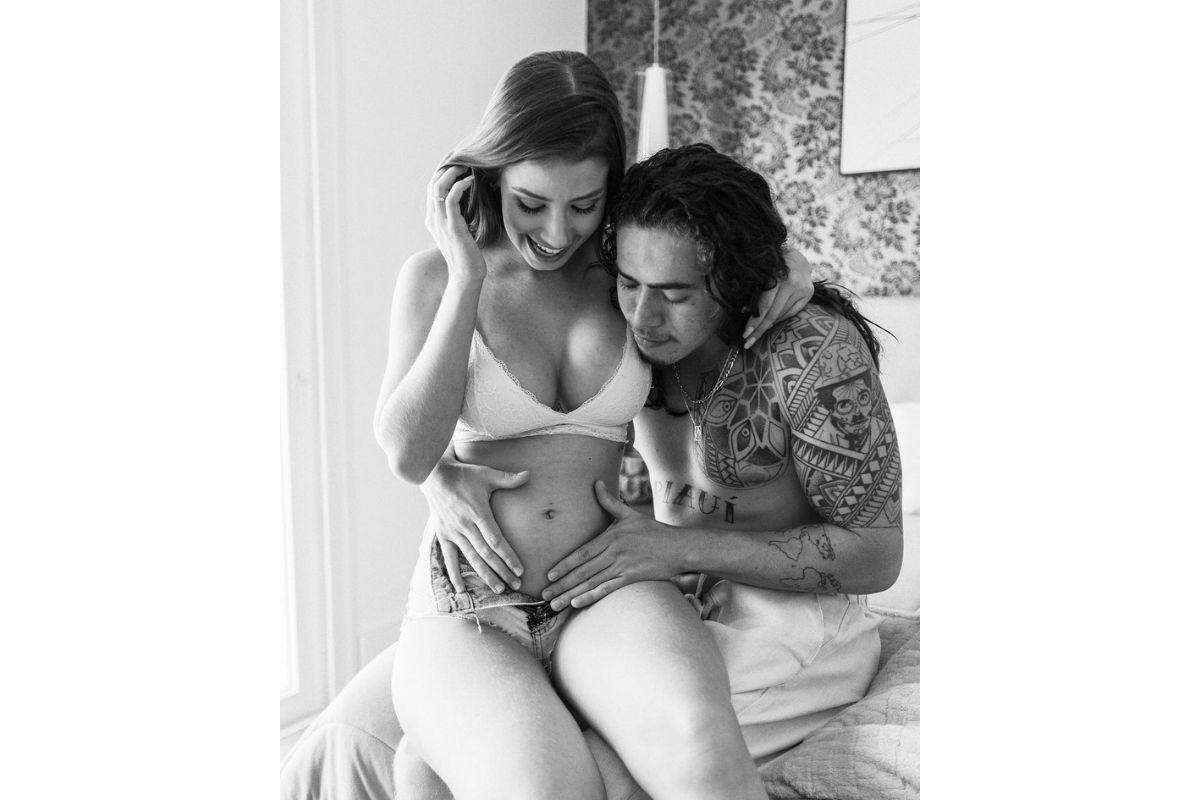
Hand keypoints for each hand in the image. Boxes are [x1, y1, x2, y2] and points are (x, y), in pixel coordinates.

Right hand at [421, 455, 528, 593]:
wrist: (435, 476)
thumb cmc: (465, 475)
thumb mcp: (487, 474)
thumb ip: (507, 478)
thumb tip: (528, 474)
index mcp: (478, 512)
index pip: (496, 540)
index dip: (508, 556)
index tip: (520, 569)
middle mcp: (465, 525)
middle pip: (486, 553)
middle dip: (502, 570)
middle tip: (516, 584)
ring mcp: (453, 532)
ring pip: (471, 558)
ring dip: (485, 575)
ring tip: (499, 589)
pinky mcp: (443, 535)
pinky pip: (449, 558)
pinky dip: (454, 574)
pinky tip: (461, 590)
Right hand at [426, 166, 485, 286]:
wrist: (466, 276)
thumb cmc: (467, 256)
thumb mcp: (461, 232)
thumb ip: (460, 218)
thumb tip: (470, 203)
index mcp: (433, 220)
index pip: (432, 189)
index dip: (442, 173)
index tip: (455, 162)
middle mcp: (433, 219)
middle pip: (432, 184)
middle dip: (445, 168)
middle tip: (460, 157)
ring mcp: (441, 223)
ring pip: (438, 188)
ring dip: (451, 173)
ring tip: (465, 166)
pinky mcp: (452, 227)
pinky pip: (451, 199)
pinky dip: (460, 186)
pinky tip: (470, 181)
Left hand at [541, 480, 683, 609]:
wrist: (679, 547)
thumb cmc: (653, 530)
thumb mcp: (629, 514)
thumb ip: (609, 502)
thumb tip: (596, 483)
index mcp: (610, 537)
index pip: (581, 553)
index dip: (564, 565)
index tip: (549, 575)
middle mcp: (614, 552)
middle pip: (582, 570)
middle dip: (561, 584)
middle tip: (544, 594)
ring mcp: (623, 566)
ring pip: (592, 582)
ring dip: (571, 594)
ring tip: (555, 604)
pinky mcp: (632, 578)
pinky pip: (608, 589)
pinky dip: (592, 596)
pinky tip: (577, 603)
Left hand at [742, 248, 814, 346]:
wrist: (795, 256)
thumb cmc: (771, 265)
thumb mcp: (761, 274)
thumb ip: (754, 291)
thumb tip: (745, 312)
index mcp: (777, 275)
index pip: (764, 305)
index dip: (754, 321)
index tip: (745, 335)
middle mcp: (792, 282)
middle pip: (773, 313)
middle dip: (759, 329)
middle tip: (748, 343)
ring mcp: (803, 288)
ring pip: (782, 314)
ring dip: (768, 325)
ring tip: (756, 334)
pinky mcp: (809, 293)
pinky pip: (792, 312)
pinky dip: (780, 318)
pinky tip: (771, 324)